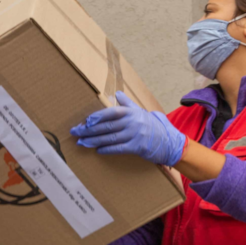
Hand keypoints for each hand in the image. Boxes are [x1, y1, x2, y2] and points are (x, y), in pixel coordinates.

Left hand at [70, 92, 187, 166]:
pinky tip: (98, 151)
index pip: (111, 112)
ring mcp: (135, 135)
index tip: (86, 120)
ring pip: (110, 138)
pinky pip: (118, 149)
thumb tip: (116, 94)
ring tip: (82, 143)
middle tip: (76, 132)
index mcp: (131, 112)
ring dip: (94, 141)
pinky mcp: (137, 147)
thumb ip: (127, 104)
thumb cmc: (153, 126)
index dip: (98, 116)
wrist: (170, 141)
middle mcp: (132, 122)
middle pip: (106, 126)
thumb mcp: (141, 112)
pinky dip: (107, 150)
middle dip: (89, 129)